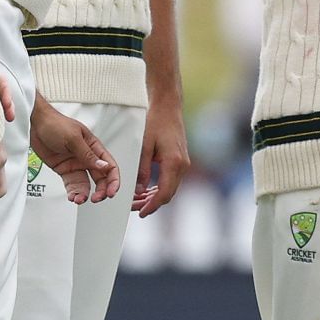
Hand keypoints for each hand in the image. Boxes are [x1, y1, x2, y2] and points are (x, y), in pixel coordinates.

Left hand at [31, 96, 120, 204]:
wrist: (36, 125)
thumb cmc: (56, 124)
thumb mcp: (73, 138)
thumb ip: (88, 154)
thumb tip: (104, 166)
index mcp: (94, 147)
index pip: (109, 166)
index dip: (113, 180)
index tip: (111, 192)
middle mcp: (87, 157)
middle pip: (100, 178)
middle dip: (101, 191)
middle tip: (96, 199)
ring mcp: (76, 164)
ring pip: (86, 184)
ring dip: (85, 194)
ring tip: (79, 199)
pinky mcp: (64, 170)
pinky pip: (71, 184)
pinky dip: (73, 192)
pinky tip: (72, 197)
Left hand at [132, 96, 190, 217]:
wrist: (168, 107)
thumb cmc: (156, 122)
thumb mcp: (144, 146)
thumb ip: (142, 170)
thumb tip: (139, 191)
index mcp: (174, 163)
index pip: (164, 193)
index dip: (152, 206)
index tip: (141, 213)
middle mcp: (182, 165)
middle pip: (168, 194)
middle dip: (152, 204)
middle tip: (135, 209)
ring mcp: (183, 163)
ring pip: (171, 189)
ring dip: (155, 197)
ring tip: (138, 201)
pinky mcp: (181, 161)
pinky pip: (172, 180)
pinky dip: (160, 188)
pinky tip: (147, 190)